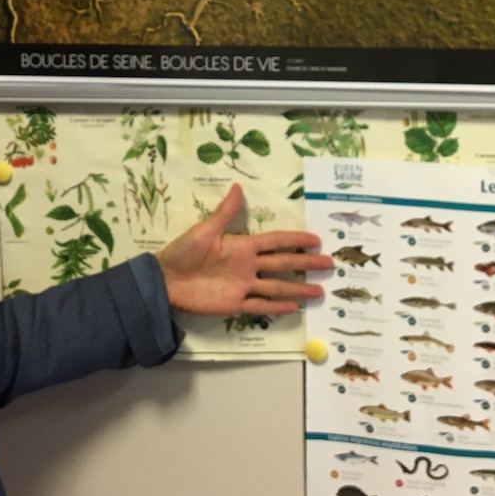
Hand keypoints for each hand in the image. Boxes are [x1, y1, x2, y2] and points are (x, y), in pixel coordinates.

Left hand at [155, 183, 331, 315]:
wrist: (165, 280)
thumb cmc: (183, 251)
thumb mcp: (205, 230)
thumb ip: (225, 213)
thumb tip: (239, 187)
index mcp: (243, 245)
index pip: (276, 241)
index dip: (296, 240)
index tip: (316, 239)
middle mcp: (248, 265)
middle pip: (283, 263)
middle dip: (306, 263)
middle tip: (329, 263)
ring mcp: (243, 285)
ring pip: (276, 287)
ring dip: (297, 288)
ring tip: (319, 291)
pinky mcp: (234, 303)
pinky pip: (259, 306)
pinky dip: (276, 307)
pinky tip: (294, 308)